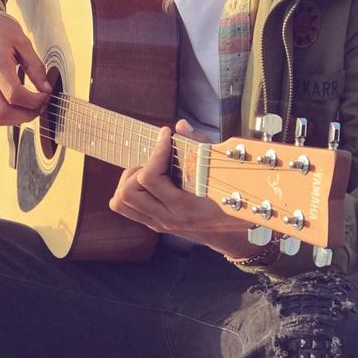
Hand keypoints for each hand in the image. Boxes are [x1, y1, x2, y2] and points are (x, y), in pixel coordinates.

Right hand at [0, 10, 51, 125]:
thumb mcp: (23, 42)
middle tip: (40, 106)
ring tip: (29, 108)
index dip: (34, 101)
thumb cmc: (0, 30)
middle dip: (26, 115)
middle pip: (2, 112)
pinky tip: (16, 105)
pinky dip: (5, 115)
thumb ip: (36, 67)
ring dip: (14, 119)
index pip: (14, 94)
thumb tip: (46, 89)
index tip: (45, 96)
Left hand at [109, 119, 255, 255]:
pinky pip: (127, 206)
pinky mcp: (155, 223)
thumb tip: (180, 126)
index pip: (149, 178)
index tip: (167, 134)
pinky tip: (151, 181)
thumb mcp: (222, 170)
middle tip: (159, 159)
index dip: (156, 151)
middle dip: (139, 168)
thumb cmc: (232, 198)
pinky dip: (132, 190)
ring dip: (130, 181)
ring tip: (152, 170)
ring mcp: (159, 223)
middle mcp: (167, 218)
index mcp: (184, 207)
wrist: (237, 232)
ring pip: (121, 201)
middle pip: (127, 191)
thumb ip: (201, 145)